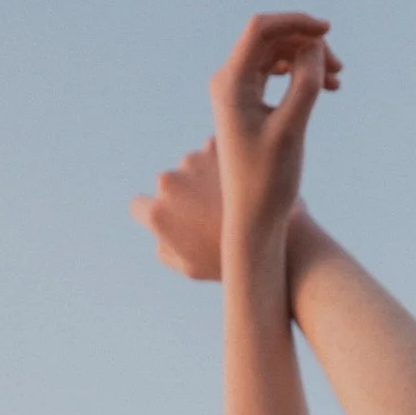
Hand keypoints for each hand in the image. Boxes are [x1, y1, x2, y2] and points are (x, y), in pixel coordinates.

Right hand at [130, 137, 224, 280]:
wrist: (277, 236)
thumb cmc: (232, 261)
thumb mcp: (191, 269)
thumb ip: (164, 249)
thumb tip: (158, 232)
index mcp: (158, 213)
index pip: (138, 206)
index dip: (152, 214)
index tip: (170, 222)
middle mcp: (168, 181)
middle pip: (166, 186)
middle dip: (182, 197)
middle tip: (209, 217)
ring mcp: (192, 160)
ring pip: (190, 168)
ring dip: (202, 180)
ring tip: (228, 203)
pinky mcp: (215, 146)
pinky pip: (210, 154)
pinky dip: (220, 166)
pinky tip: (238, 186)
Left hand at [209, 12, 340, 243]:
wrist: (253, 219)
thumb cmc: (269, 181)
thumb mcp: (292, 129)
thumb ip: (305, 83)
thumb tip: (314, 45)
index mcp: (230, 83)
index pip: (261, 29)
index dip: (296, 22)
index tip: (329, 32)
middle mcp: (228, 81)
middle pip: (270, 39)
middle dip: (306, 45)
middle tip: (339, 69)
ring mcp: (236, 92)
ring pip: (275, 55)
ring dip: (306, 60)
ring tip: (336, 80)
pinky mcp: (247, 105)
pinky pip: (274, 74)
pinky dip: (298, 76)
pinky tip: (323, 88)